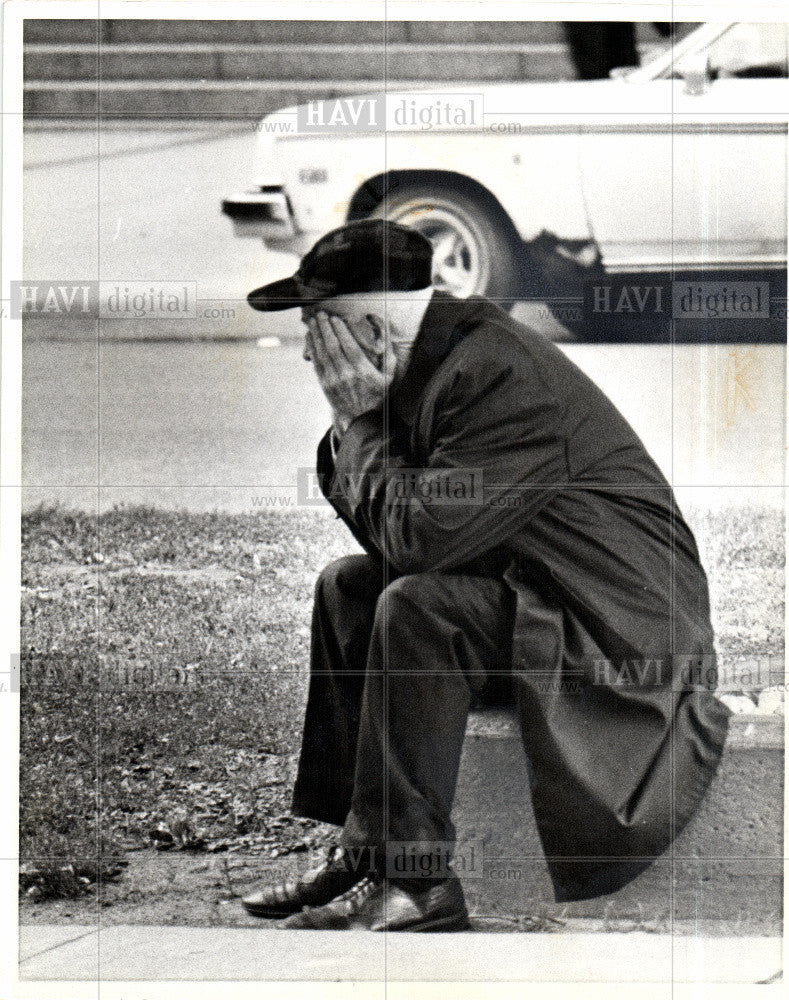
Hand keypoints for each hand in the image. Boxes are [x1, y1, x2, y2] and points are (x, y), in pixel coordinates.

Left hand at [308, 311, 395, 432]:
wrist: (361, 419)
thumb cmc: (377, 394)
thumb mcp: (390, 376)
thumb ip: (389, 355)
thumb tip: (385, 336)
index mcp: (363, 371)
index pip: (349, 346)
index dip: (340, 331)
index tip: (335, 318)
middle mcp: (347, 375)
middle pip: (333, 347)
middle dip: (326, 328)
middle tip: (321, 314)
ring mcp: (334, 380)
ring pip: (323, 353)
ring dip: (317, 335)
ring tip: (313, 321)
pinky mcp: (325, 384)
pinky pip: (317, 363)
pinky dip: (312, 348)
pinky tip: (310, 336)